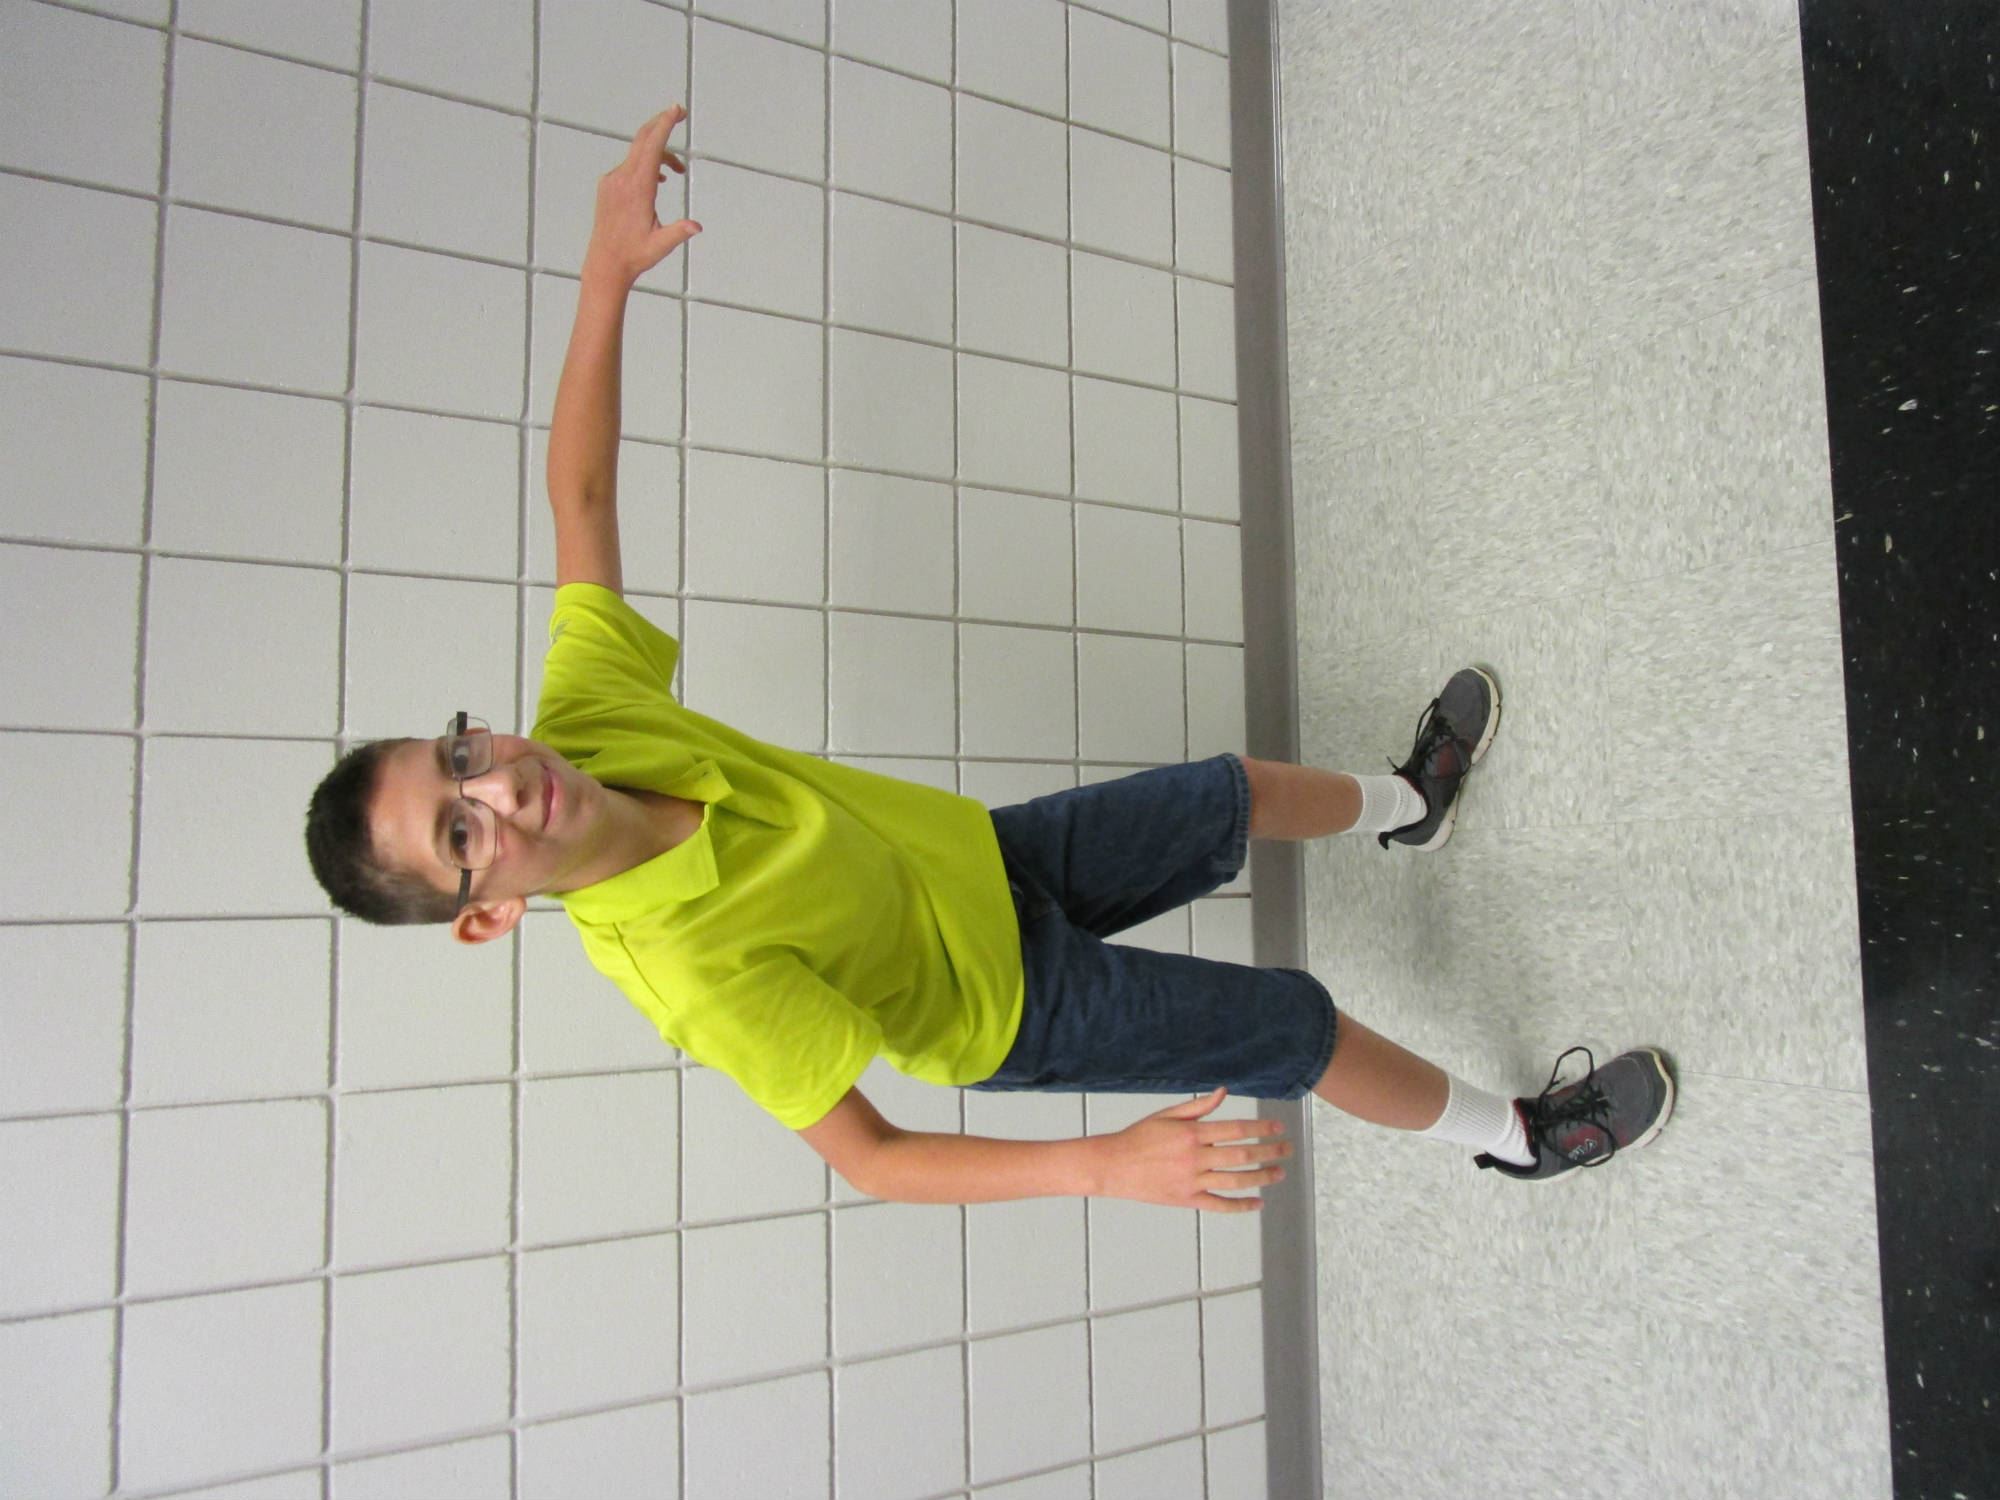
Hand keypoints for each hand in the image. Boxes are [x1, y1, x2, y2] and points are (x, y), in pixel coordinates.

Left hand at [583, 105, 700, 287]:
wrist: (605, 263)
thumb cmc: (634, 255)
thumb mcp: (661, 245)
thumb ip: (679, 232)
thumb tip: (697, 226)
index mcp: (638, 188)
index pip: (652, 147)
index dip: (665, 125)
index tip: (676, 111)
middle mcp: (622, 179)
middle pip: (642, 139)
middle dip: (662, 123)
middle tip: (680, 114)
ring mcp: (612, 180)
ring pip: (638, 154)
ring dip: (659, 154)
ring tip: (678, 171)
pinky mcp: (608, 186)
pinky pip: (629, 165)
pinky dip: (646, 163)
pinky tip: (657, 179)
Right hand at [1093, 1089, 1290, 1211]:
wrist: (1113, 1166)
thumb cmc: (1139, 1137)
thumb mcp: (1167, 1115)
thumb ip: (1198, 1106)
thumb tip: (1224, 1091)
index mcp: (1191, 1133)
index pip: (1236, 1129)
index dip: (1261, 1128)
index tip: (1277, 1128)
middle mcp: (1194, 1158)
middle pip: (1242, 1155)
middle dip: (1269, 1151)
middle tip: (1287, 1149)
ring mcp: (1192, 1181)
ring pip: (1236, 1181)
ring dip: (1262, 1177)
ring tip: (1279, 1173)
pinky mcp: (1187, 1199)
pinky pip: (1220, 1205)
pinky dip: (1241, 1205)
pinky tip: (1258, 1202)